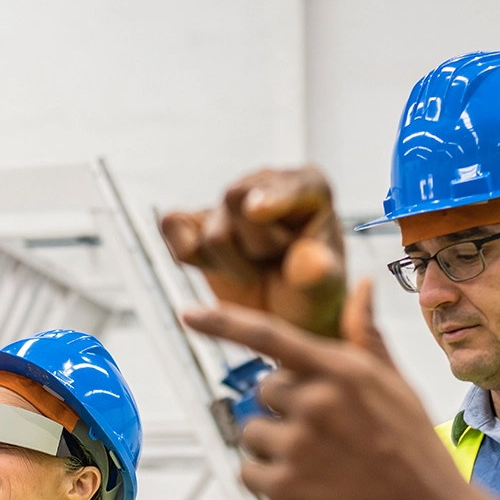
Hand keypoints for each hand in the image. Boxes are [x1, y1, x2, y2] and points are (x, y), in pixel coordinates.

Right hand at [160, 167, 346, 338]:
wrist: (285, 316)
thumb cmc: (312, 296)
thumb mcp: (327, 292)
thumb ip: (320, 276)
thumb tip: (306, 262)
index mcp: (309, 188)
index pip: (286, 184)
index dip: (271, 197)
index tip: (256, 211)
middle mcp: (265, 184)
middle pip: (236, 201)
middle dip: (256, 247)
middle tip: (276, 262)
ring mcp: (228, 203)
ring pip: (214, 234)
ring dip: (234, 266)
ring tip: (257, 270)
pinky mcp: (195, 221)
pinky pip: (172, 226)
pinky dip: (189, 255)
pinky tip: (219, 267)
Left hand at [180, 284, 464, 499]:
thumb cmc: (417, 453)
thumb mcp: (399, 389)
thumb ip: (367, 340)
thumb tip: (364, 286)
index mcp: (345, 370)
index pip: (270, 336)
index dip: (223, 323)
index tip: (188, 314)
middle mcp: (318, 401)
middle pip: (265, 391)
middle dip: (286, 410)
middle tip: (328, 438)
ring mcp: (300, 446)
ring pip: (252, 433)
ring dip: (274, 447)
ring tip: (322, 468)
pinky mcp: (286, 488)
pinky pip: (249, 471)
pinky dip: (268, 481)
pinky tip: (310, 490)